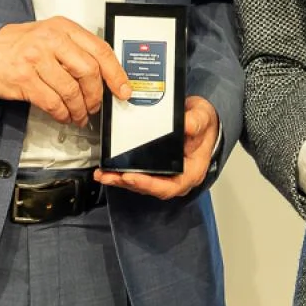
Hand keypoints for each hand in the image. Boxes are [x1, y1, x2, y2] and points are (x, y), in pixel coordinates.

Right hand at [0, 16, 129, 125]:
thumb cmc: (20, 45)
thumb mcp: (50, 36)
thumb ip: (75, 50)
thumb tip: (104, 75)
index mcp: (62, 27)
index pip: (99, 49)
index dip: (116, 73)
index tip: (123, 89)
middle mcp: (50, 39)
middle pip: (88, 71)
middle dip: (96, 95)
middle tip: (96, 106)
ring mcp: (36, 58)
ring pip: (71, 90)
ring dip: (79, 109)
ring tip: (79, 115)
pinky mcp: (24, 78)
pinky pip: (52, 102)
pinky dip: (62, 113)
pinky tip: (64, 115)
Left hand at [95, 96, 219, 199]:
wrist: (200, 118)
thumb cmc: (203, 122)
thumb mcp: (203, 117)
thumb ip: (195, 123)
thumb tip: (185, 125)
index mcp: (191, 171)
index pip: (169, 186)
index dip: (149, 185)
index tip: (131, 178)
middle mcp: (177, 177)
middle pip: (150, 187)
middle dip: (127, 183)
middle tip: (108, 176)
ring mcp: (166, 173)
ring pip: (141, 182)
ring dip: (120, 179)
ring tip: (102, 174)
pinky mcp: (155, 166)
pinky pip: (138, 172)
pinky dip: (122, 171)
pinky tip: (108, 167)